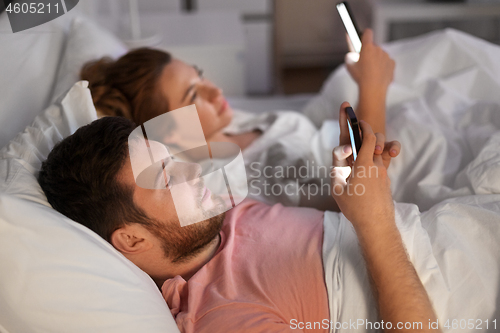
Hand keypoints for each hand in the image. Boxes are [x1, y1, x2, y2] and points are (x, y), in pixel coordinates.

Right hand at [331, 102, 398, 225]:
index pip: (368, 137)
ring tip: (361, 150)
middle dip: (369, 132)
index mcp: (364, 165)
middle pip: (377, 140)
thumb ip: (338, 166)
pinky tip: (368, 165)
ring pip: (382, 151)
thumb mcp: (338, 187)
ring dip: (373, 145)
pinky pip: (383, 163)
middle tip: (358, 131)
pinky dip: (377, 158)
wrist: (376, 225)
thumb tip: (341, 150)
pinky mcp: (386, 180)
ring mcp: (384, 173)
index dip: (363, 125)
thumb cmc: (354, 208)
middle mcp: (377, 165)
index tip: (356, 118)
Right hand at [345, 29, 394, 92]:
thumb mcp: (349, 66)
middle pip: (373, 46)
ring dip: (376, 59)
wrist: (373, 89)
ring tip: (371, 71)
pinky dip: (383, 66)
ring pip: (380, 54)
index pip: (367, 33)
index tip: (363, 36)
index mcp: (367, 47)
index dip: (364, 34)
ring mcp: (386, 56)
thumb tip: (351, 54)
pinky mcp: (392, 63)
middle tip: (364, 61)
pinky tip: (378, 74)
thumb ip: (350, 56)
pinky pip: (386, 62)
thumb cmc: (361, 77)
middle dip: (369, 51)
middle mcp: (378, 49)